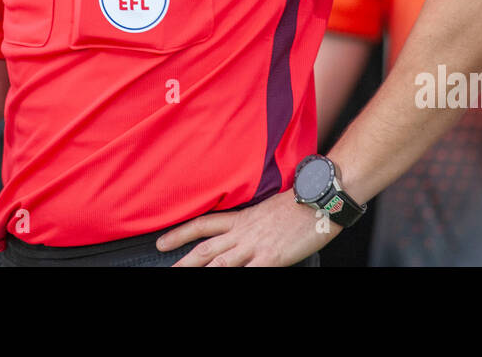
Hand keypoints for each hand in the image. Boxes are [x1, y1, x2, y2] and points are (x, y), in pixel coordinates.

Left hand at [156, 191, 337, 266]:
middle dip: (184, 261)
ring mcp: (256, 245)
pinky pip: (250, 272)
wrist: (320, 198)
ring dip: (202, 271)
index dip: (180, 234)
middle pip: (206, 248)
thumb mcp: (267, 209)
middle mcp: (244, 232)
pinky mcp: (271, 257)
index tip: (162, 242)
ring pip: (221, 263)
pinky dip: (238, 277)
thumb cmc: (299, 203)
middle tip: (167, 268)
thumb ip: (251, 222)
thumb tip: (242, 233)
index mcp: (242, 218)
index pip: (204, 225)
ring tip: (183, 277)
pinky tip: (229, 281)